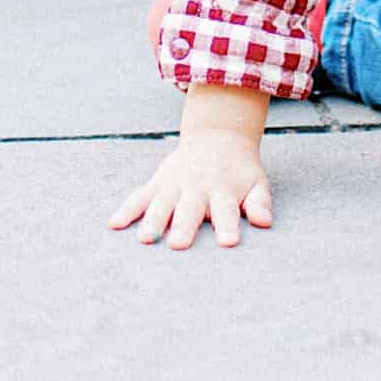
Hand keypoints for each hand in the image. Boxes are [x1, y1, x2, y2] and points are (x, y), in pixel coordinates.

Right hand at [107, 128, 274, 249]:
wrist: (218, 136)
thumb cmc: (239, 171)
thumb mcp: (257, 183)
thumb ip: (259, 203)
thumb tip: (265, 222)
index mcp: (223, 190)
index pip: (227, 211)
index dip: (227, 226)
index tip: (228, 242)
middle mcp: (198, 187)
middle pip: (190, 209)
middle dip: (184, 226)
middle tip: (178, 245)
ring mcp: (175, 184)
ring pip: (162, 204)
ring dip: (153, 220)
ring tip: (145, 239)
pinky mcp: (158, 182)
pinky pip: (139, 196)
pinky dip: (127, 210)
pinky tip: (114, 225)